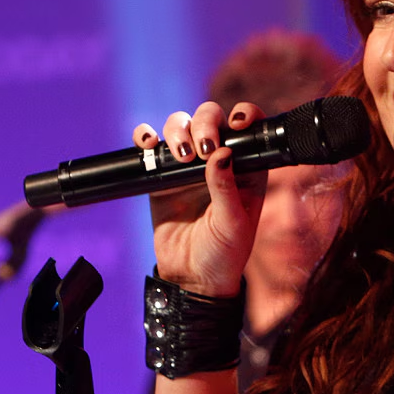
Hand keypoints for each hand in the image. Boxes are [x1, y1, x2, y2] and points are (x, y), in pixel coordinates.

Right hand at [133, 101, 266, 297]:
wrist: (191, 278)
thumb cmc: (224, 254)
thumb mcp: (233, 224)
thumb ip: (226, 189)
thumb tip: (221, 154)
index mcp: (246, 169)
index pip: (248, 130)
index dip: (244, 115)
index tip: (236, 123)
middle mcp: (218, 161)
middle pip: (210, 120)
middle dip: (205, 123)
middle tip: (202, 148)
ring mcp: (188, 167)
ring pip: (180, 126)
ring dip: (177, 129)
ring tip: (180, 155)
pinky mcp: (161, 177)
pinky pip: (151, 148)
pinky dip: (145, 138)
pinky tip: (146, 143)